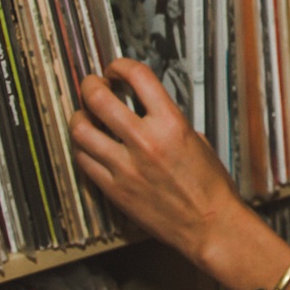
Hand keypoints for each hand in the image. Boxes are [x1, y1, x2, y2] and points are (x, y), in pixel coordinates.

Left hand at [70, 58, 246, 263]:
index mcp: (171, 124)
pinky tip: (88, 144)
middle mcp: (145, 141)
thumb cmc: (209, 186)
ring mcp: (125, 166)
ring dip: (79, 117)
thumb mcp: (196, 140)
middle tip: (92, 85)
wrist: (209, 224)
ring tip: (84, 115)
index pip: (137, 77)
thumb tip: (148, 109)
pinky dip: (81, 147)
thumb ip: (168, 121)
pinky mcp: (113, 189)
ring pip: (81, 130)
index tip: (116, 69)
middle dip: (91, 85)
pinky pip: (83, 160)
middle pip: (99, 98)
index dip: (121, 66)